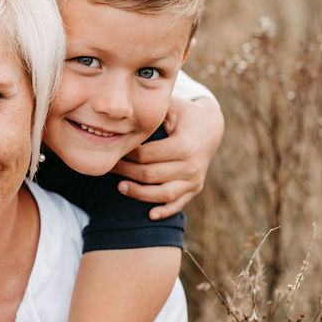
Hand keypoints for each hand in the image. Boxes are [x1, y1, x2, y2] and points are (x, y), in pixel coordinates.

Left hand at [112, 96, 223, 219]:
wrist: (211, 128)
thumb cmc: (184, 114)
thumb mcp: (172, 106)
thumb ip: (153, 109)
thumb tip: (125, 108)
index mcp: (183, 145)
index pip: (147, 156)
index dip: (126, 155)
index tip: (113, 152)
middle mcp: (191, 165)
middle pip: (150, 175)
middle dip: (126, 173)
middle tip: (110, 168)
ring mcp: (194, 179)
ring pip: (163, 194)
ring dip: (139, 194)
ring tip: (120, 188)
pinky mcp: (195, 188)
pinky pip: (178, 204)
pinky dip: (164, 211)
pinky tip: (149, 215)